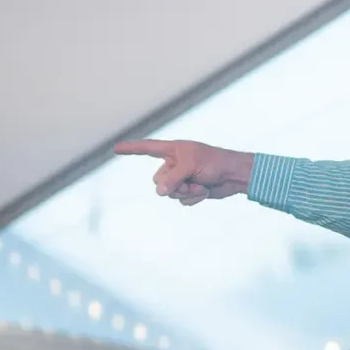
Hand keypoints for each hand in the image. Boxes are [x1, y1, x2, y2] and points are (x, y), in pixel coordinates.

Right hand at [114, 139, 254, 205]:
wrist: (234, 176)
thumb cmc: (215, 163)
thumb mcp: (191, 167)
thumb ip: (172, 179)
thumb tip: (158, 192)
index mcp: (173, 150)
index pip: (147, 148)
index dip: (131, 149)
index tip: (115, 148)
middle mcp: (174, 164)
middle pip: (157, 180)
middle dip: (173, 184)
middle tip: (191, 179)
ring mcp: (181, 178)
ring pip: (169, 193)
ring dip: (185, 192)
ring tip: (201, 184)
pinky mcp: (189, 190)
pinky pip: (181, 201)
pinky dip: (193, 199)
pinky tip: (205, 192)